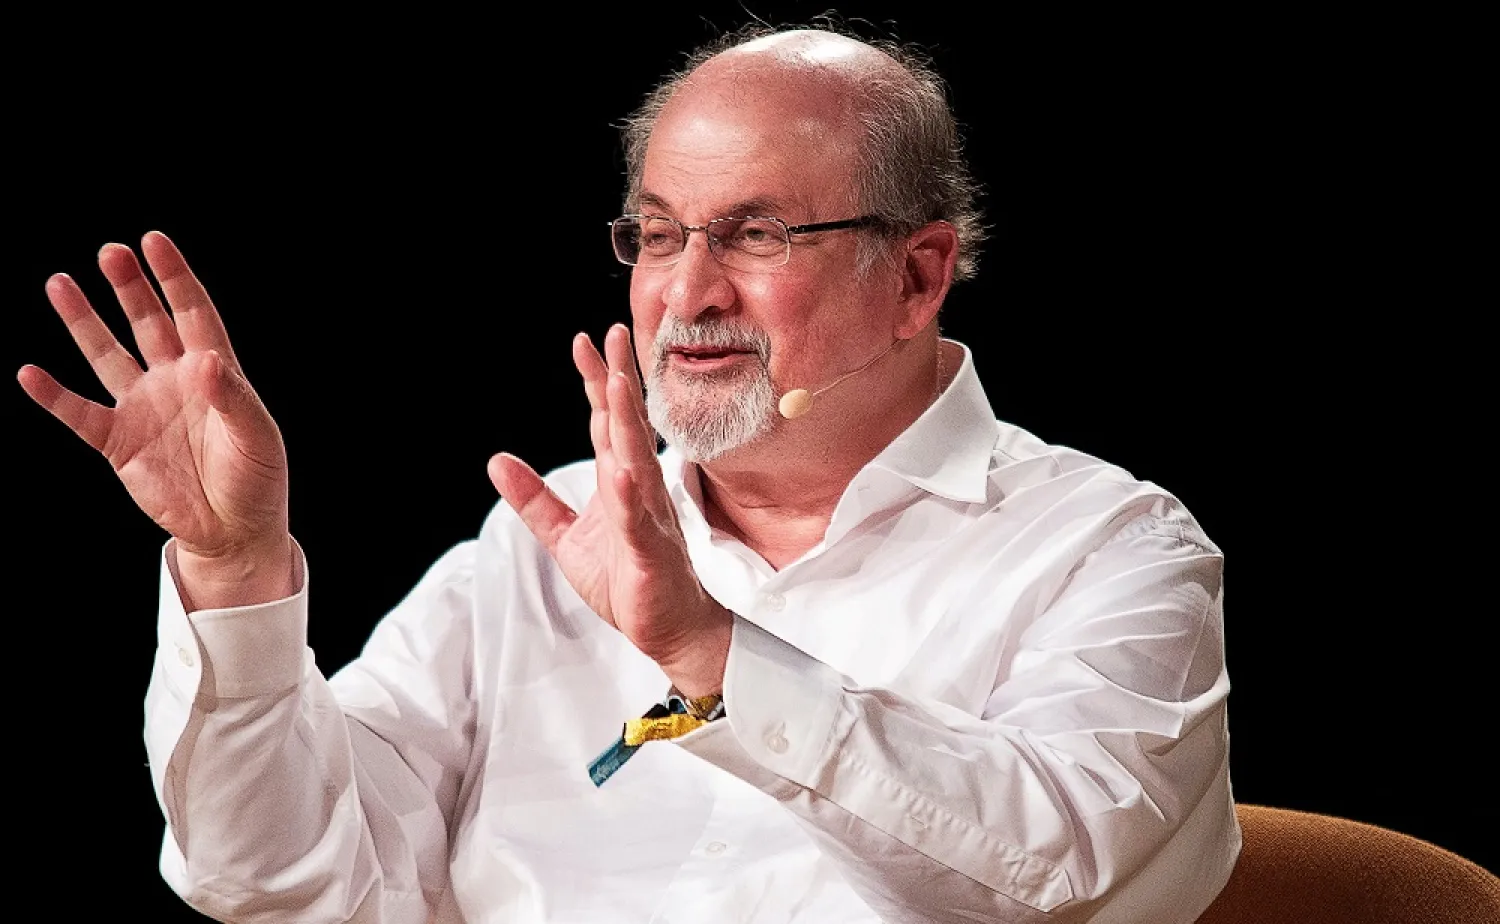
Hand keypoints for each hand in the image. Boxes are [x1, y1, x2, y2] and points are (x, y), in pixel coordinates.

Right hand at [17, 231, 294, 608]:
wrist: (233, 530)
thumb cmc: (256, 478)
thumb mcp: (256, 438)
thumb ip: (233, 398)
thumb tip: (208, 359)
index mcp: (215, 371)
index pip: (193, 313)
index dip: (174, 277)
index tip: (154, 241)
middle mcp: (174, 380)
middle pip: (148, 322)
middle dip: (130, 287)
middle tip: (110, 252)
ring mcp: (143, 408)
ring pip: (107, 355)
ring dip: (84, 322)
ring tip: (60, 283)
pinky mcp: (118, 443)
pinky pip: (80, 413)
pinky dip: (54, 396)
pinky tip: (30, 373)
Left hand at [488, 323, 731, 696]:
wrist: (667, 627)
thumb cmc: (627, 580)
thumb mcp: (565, 537)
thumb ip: (534, 499)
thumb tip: (497, 461)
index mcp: (617, 480)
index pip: (606, 420)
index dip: (595, 380)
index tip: (585, 341)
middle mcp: (636, 488)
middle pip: (626, 424)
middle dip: (618, 379)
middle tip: (613, 335)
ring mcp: (647, 515)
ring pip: (636, 460)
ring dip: (627, 421)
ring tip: (617, 383)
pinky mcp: (648, 549)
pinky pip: (637, 518)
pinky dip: (630, 494)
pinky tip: (622, 471)